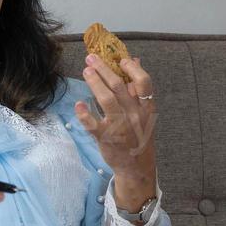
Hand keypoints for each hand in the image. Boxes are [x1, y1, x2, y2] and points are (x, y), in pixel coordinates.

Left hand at [75, 53, 158, 195]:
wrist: (137, 166)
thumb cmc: (139, 136)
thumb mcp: (145, 113)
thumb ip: (139, 88)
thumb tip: (135, 61)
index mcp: (146, 107)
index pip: (143, 82)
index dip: (132, 68)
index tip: (120, 59)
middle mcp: (134, 114)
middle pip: (119, 86)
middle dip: (104, 69)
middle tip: (91, 58)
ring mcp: (120, 126)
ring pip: (106, 99)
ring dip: (94, 83)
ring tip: (86, 71)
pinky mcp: (105, 137)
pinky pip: (93, 123)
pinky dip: (84, 113)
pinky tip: (79, 104)